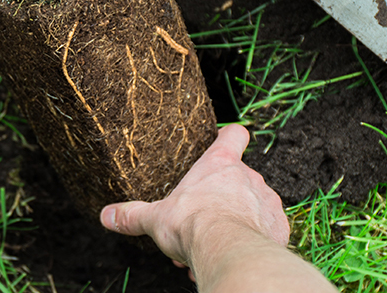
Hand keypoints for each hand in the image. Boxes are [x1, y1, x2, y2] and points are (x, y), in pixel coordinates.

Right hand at [100, 124, 288, 265]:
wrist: (227, 251)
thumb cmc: (194, 225)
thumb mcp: (155, 218)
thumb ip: (132, 215)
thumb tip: (106, 216)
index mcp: (219, 164)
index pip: (233, 134)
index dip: (229, 136)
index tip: (223, 141)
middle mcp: (248, 177)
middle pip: (240, 176)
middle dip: (223, 197)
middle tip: (203, 219)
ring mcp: (267, 201)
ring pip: (254, 204)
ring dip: (239, 218)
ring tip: (217, 240)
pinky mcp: (279, 227)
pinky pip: (268, 228)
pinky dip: (255, 238)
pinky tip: (236, 249)